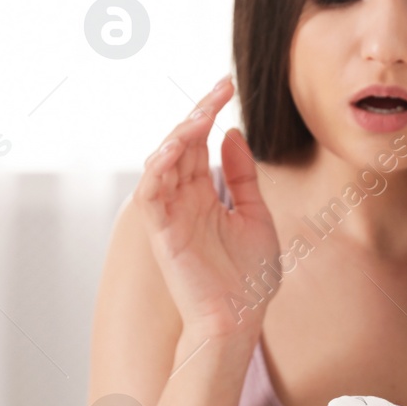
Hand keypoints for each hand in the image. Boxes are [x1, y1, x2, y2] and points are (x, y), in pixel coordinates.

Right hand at [136, 75, 280, 341]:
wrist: (239, 320)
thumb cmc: (250, 278)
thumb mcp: (255, 215)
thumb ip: (243, 176)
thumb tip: (233, 133)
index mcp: (204, 196)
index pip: (199, 144)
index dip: (209, 112)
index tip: (227, 85)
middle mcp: (183, 201)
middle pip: (180, 145)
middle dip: (198, 114)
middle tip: (219, 89)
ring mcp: (170, 216)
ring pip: (162, 162)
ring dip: (178, 135)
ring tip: (201, 115)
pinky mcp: (161, 233)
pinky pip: (151, 193)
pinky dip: (158, 167)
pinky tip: (176, 147)